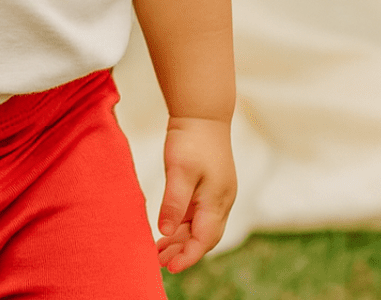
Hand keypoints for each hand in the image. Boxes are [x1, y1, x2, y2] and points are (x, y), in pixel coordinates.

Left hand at [155, 116, 236, 272]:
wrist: (202, 112)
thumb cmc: (192, 139)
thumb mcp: (179, 170)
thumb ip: (174, 202)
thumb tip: (166, 232)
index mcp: (218, 201)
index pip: (204, 240)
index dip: (188, 256)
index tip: (169, 268)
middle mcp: (221, 202)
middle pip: (203, 237)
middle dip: (183, 252)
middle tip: (158, 262)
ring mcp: (216, 194)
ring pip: (199, 226)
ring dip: (181, 240)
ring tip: (159, 251)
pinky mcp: (208, 186)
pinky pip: (196, 214)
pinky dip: (183, 224)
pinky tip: (168, 230)